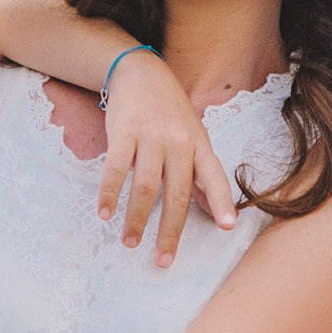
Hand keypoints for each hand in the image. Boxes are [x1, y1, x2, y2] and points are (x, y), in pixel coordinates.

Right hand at [98, 49, 238, 267]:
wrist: (141, 72)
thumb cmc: (171, 112)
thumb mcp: (193, 137)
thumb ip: (201, 174)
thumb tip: (214, 212)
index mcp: (199, 145)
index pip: (214, 177)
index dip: (222, 202)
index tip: (227, 227)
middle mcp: (178, 142)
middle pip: (177, 193)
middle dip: (170, 231)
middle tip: (163, 260)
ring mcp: (150, 137)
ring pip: (145, 187)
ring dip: (136, 219)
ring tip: (130, 242)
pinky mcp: (123, 133)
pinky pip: (116, 170)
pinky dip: (109, 194)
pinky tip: (104, 213)